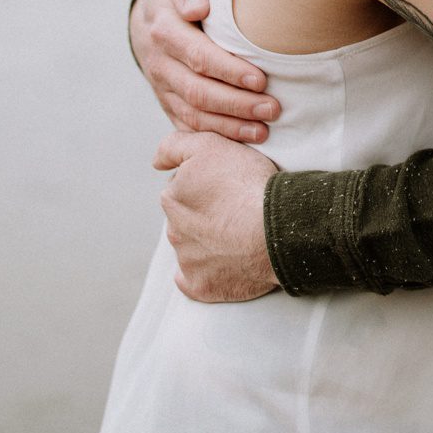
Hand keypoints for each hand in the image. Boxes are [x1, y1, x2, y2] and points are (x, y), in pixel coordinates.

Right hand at [132, 0, 280, 141]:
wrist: (151, 12)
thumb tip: (197, 6)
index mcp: (165, 29)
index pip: (198, 56)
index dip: (229, 71)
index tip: (261, 79)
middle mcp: (160, 62)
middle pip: (198, 91)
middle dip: (237, 104)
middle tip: (272, 109)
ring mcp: (162, 85)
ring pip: (193, 113)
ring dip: (229, 126)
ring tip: (263, 131)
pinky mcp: (167, 101)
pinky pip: (187, 125)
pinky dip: (214, 137)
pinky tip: (241, 142)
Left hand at [153, 131, 279, 301]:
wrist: (277, 229)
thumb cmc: (247, 185)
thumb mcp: (211, 145)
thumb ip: (175, 146)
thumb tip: (156, 161)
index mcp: (172, 198)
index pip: (184, 188)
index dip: (208, 184)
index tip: (229, 186)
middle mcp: (173, 230)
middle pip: (187, 219)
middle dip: (206, 215)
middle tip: (237, 210)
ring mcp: (187, 261)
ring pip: (193, 248)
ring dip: (210, 242)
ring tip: (242, 234)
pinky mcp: (201, 286)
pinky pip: (195, 281)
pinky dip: (209, 273)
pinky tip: (226, 263)